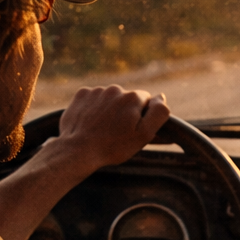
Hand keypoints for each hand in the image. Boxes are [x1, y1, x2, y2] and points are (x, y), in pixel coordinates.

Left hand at [56, 85, 170, 172]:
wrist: (78, 150)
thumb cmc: (113, 146)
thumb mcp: (144, 135)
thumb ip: (158, 113)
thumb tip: (161, 97)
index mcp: (133, 97)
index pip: (146, 101)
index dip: (142, 116)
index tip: (133, 129)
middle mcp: (115, 89)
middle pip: (127, 99)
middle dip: (125, 112)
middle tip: (117, 132)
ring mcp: (97, 91)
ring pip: (110, 99)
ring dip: (109, 110)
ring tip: (102, 129)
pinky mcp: (81, 95)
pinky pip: (93, 99)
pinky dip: (94, 108)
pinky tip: (91, 123)